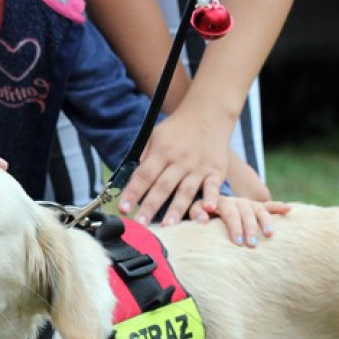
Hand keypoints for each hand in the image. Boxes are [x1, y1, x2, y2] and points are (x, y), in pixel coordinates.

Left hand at [117, 111, 233, 224]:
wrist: (209, 113)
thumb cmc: (178, 128)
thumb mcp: (156, 135)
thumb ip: (146, 156)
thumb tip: (134, 179)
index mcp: (162, 152)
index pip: (144, 175)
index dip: (132, 192)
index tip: (123, 209)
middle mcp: (179, 161)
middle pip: (162, 187)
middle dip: (150, 207)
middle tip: (140, 225)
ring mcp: (198, 167)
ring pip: (186, 190)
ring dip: (176, 209)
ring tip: (167, 226)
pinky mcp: (216, 171)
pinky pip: (213, 186)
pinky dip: (212, 197)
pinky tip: (208, 209)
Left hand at [203, 195, 290, 247]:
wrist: (212, 201)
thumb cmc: (203, 211)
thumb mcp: (196, 209)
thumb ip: (197, 213)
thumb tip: (202, 220)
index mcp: (222, 202)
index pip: (230, 213)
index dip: (234, 227)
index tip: (238, 242)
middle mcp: (237, 201)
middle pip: (246, 214)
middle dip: (250, 229)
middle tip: (252, 244)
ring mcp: (249, 204)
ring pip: (259, 211)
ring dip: (265, 222)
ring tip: (270, 234)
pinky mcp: (257, 206)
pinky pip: (269, 205)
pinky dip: (279, 207)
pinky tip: (289, 210)